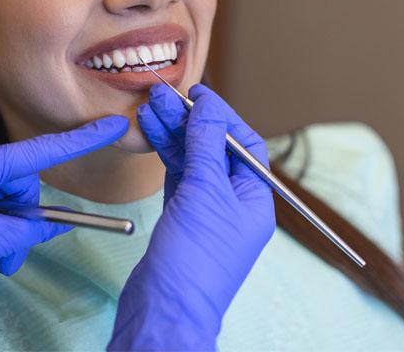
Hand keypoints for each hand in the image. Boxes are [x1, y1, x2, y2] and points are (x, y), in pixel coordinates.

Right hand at [109, 85, 273, 350]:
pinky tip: (150, 131)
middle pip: (214, 148)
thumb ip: (206, 146)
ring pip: (191, 160)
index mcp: (254, 199)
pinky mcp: (180, 217)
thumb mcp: (206, 192)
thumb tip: (208, 107)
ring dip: (172, 132)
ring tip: (149, 107)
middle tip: (162, 95)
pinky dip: (163, 153)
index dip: (222, 115)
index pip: (244, 144)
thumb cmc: (194, 259)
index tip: (197, 94)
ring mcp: (205, 210)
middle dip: (189, 120)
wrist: (164, 308)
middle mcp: (233, 202)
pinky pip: (175, 175)